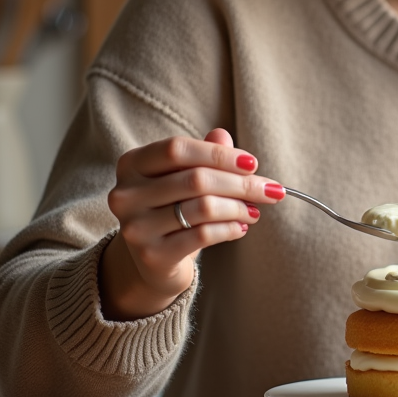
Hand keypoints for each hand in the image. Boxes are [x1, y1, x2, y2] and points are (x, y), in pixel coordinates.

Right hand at [99, 128, 282, 319]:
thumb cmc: (172, 208)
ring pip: (203, 208)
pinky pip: (203, 235)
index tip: (252, 164)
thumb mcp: (184, 176)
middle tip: (271, 190)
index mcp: (132, 164)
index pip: (177, 149)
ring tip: (255, 210)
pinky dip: (230, 228)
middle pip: (196, 179)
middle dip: (241, 184)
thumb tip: (223, 136)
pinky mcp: (152, 255)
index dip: (219, 154)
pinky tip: (242, 227)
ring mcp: (136, 227)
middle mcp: (126, 194)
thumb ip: (202, 154)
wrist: (152, 261)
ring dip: (239, 207)